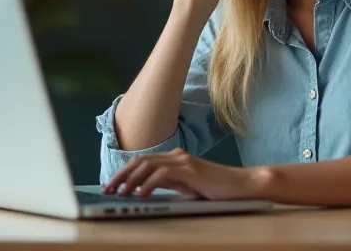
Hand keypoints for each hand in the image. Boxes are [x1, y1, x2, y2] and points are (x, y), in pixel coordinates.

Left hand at [101, 148, 263, 200]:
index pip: (142, 162)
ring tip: (119, 193)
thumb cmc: (217, 190)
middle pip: (140, 161)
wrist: (243, 186)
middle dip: (121, 175)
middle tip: (107, 189)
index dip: (124, 173)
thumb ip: (169, 185)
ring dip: (130, 179)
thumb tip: (144, 190)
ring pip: (147, 165)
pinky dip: (148, 184)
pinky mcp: (191, 170)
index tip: (111, 186)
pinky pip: (162, 174)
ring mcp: (184, 161)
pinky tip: (140, 194)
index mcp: (174, 159)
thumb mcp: (187, 188)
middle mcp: (176, 156)